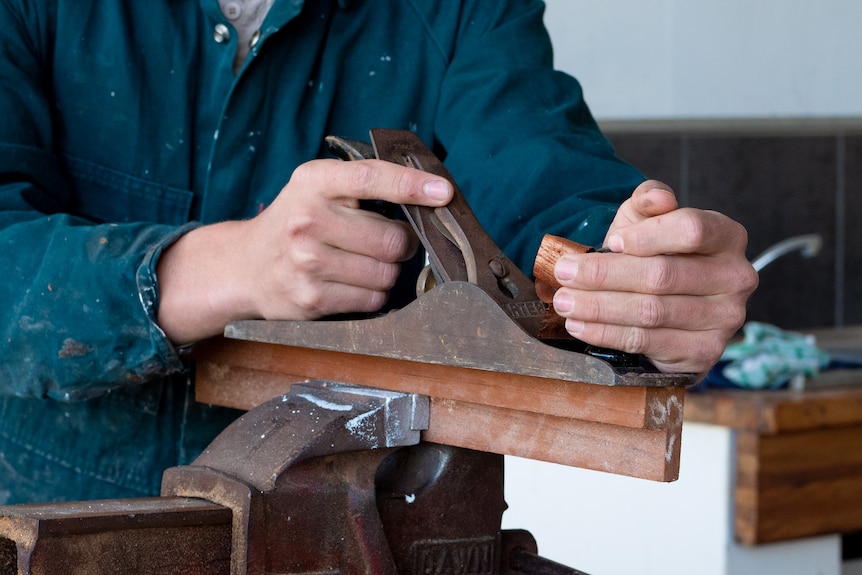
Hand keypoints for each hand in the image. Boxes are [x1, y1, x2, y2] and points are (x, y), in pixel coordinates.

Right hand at [156, 158, 452, 344]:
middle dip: (401, 245)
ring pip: (387, 274)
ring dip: (386, 273)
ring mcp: (308, 261)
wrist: (245, 266)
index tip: (443, 192)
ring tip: (360, 264)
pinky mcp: (312, 299)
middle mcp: (307, 219)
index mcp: (314, 181)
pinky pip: (373, 300)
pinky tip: (350, 284)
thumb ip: (364, 184)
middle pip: (393, 240)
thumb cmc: (296, 222)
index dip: (412, 185)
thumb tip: (433, 195)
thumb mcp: (318, 188)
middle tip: (386, 242)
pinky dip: (372, 295)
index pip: (370, 178)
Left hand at [550, 180, 758, 375]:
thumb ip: (649, 201)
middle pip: (662, 275)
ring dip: (598, 307)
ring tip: (564, 301)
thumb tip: (658, 199)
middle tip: (564, 273)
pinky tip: (580, 325)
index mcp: (727, 236)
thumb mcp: (646, 219)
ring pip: (650, 311)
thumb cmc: (654, 252)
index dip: (647, 236)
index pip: (691, 230)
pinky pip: (647, 341)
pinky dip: (607, 333)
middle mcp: (735, 278)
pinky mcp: (704, 352)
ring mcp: (724, 319)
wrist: (665, 301)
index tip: (611, 242)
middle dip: (604, 274)